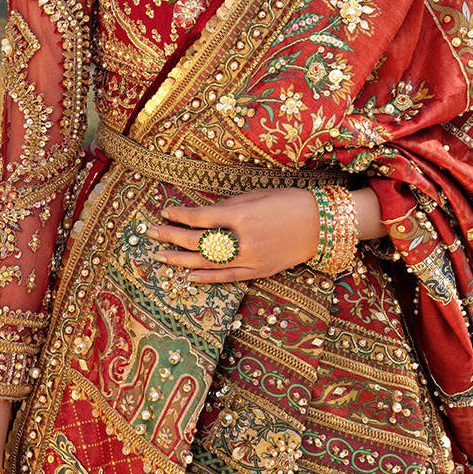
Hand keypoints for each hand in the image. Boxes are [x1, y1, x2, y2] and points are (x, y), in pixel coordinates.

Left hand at [148, 188, 321, 283]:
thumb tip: (202, 213)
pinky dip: (207, 277)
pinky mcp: (259, 271)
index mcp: (243, 216)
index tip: (164, 211)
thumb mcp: (257, 196)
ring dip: (181, 260)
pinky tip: (188, 276)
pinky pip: (227, 277)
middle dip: (172, 237)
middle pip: (199, 241)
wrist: (321, 225)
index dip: (180, 215)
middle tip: (151, 233)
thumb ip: (228, 206)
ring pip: (208, 263)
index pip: (201, 218)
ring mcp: (251, 259)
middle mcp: (244, 240)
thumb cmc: (289, 202)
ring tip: (159, 257)